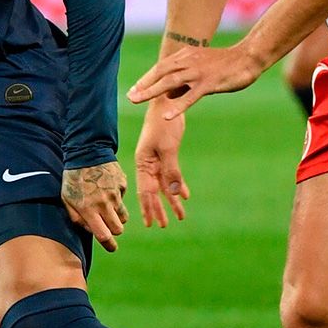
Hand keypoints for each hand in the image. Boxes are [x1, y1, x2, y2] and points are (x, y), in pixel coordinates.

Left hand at [63, 161, 127, 252]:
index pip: (103, 235)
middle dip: (114, 230)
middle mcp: (104, 204)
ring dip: (117, 216)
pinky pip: (122, 198)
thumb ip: (76, 217)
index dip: (109, 244)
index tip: (112, 247)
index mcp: (89, 209)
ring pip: (124, 216)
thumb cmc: (73, 178)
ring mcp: (115, 194)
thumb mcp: (67, 199)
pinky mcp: (122, 185)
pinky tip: (106, 188)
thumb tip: (89, 230)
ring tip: (107, 207)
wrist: (86, 152)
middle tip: (108, 226)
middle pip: (118, 228)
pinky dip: (117, 197)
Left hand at [127, 43, 265, 118]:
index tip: (134, 89)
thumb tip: (170, 93)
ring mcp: (198, 72)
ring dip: (152, 91)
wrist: (248, 57)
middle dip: (144, 84)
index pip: (161, 67)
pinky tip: (167, 116)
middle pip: (160, 72)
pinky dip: (178, 105)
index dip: (147, 78)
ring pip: (170, 82)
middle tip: (130, 97)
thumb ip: (186, 77)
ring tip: (137, 100)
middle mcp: (189, 61)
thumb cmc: (226, 64)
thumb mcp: (201, 66)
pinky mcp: (210, 83)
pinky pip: (191, 96)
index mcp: (186, 56)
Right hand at [134, 111, 187, 227]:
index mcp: (142, 163)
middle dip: (159, 209)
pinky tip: (184, 196)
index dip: (148, 209)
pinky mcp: (166, 154)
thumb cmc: (163, 122)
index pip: (145, 191)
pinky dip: (178, 185)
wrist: (167, 101)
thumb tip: (174, 194)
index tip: (151, 224)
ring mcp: (157, 160)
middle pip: (153, 192)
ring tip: (180, 215)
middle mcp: (147, 164)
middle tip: (165, 225)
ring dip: (171, 200)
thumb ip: (171, 171)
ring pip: (164, 185)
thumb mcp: (168, 148)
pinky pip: (171, 175)